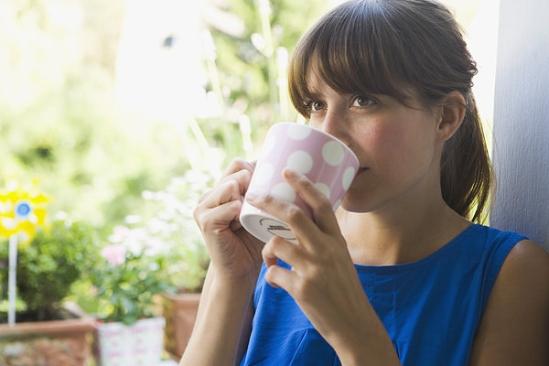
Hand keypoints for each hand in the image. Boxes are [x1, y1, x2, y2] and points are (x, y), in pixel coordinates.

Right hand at [193, 159, 263, 281]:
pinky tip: (241, 220)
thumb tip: (295, 174)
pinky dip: (236, 211)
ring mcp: (205, 206)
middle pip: (236, 169)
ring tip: (252, 214)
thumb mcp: (263, 213)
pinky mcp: (205, 221)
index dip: (258, 170)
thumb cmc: (254, 241)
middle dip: (254, 181)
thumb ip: (269, 194)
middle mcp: (212, 194)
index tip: (274, 183)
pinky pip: (226, 206)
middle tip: (264, 201)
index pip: (240, 164)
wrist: (240, 271)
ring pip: (231, 185)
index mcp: (224, 189)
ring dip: (246, 197)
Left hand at [246, 168, 370, 348]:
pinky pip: (273, 273)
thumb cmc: (345, 290)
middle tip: (255, 195)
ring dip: (266, 249)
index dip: (303, 185)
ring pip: (276, 243)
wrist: (354, 325)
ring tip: (269, 258)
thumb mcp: (341, 259)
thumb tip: (301, 224)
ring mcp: (314, 269)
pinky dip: (270, 276)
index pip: (321, 204)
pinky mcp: (302, 288)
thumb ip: (324, 241)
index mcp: (336, 240)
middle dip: (270, 202)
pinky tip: (277, 282)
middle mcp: (326, 250)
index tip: (288, 171)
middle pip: (293, 215)